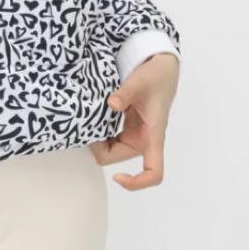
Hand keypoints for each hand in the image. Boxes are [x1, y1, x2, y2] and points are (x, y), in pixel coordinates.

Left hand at [87, 51, 178, 190]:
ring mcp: (135, 133)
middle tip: (87, 127)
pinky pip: (111, 136)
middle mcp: (144, 139)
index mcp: (153, 135)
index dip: (137, 182)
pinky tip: (93, 117)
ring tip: (88, 120)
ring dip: (99, 139)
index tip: (117, 176)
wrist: (161, 67)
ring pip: (111, 148)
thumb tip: (112, 104)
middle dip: (101, 148)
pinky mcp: (128, 126)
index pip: (153, 172)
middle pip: (118, 158)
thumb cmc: (156, 77)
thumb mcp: (141, 82)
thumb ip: (126, 93)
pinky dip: (100, 131)